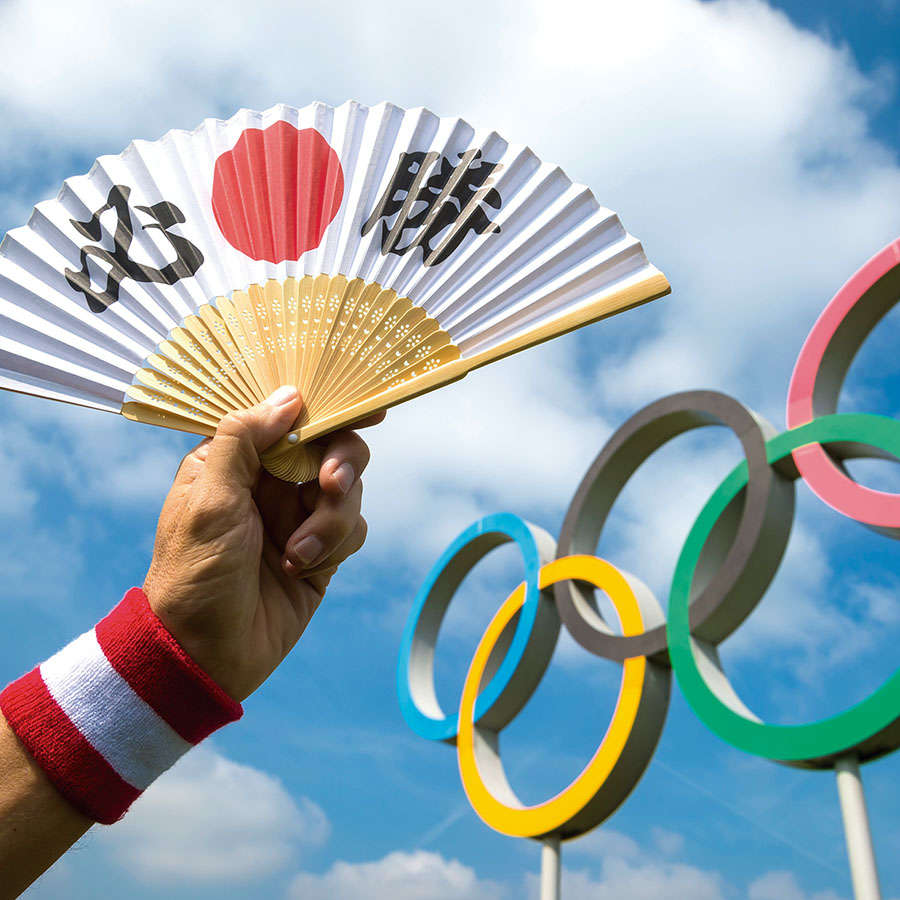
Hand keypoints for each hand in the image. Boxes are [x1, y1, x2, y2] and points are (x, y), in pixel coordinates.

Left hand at [143, 386, 381, 700]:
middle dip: (339, 464)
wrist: (207, 654)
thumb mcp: (209, 498)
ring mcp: (297, 517)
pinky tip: (301, 567)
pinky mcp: (321, 552)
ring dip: (331, 519)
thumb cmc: (195, 572)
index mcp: (236, 461)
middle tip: (331, 485)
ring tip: (298, 552)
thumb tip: (289, 397)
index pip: (287, 418)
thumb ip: (244, 439)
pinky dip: (334, 545)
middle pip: (330, 448)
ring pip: (348, 490)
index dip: (327, 408)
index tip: (365, 407)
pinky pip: (352, 530)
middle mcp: (270, 483)